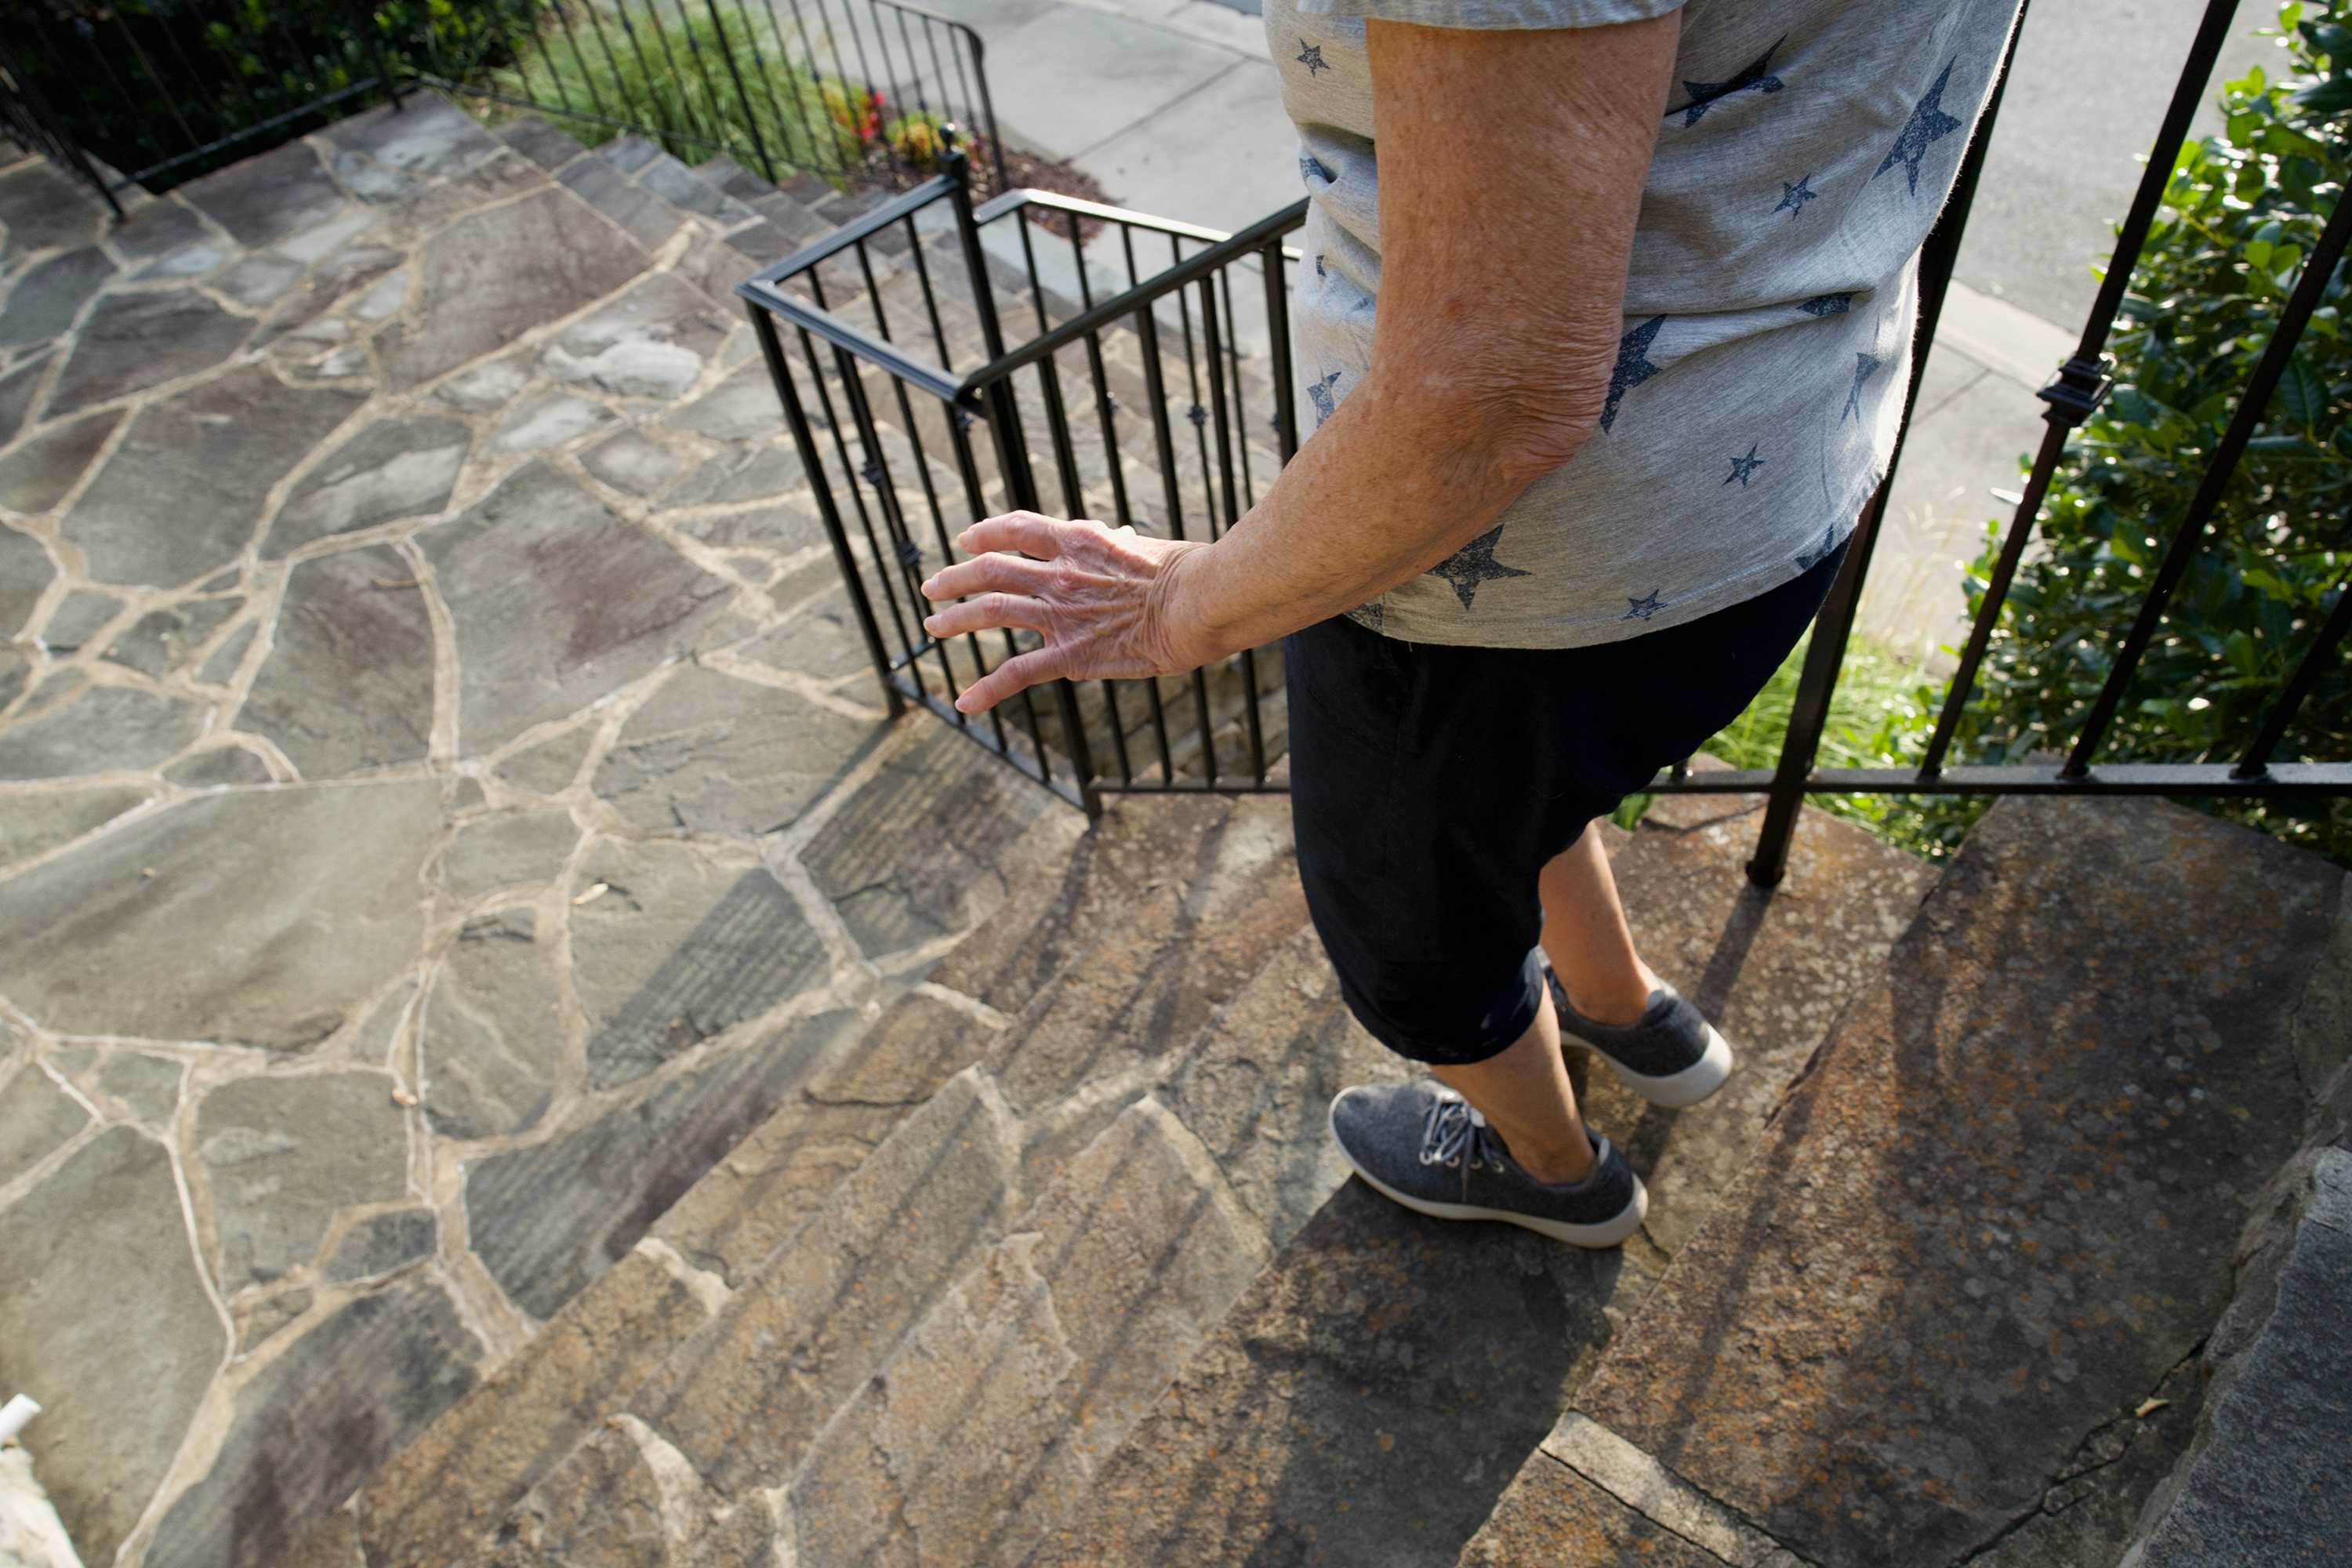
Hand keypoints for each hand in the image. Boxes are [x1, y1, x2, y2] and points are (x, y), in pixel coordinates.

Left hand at [918, 511, 1214, 713]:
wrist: (1199, 603)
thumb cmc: (1188, 573)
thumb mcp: (1146, 547)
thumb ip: (1119, 544)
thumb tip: (1115, 533)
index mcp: (1079, 541)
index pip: (1018, 529)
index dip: (986, 532)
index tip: (966, 540)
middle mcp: (1060, 574)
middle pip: (991, 570)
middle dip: (954, 578)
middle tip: (932, 588)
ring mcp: (1061, 615)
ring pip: (990, 612)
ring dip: (954, 620)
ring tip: (932, 628)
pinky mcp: (1071, 656)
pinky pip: (1017, 672)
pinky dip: (986, 689)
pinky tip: (964, 704)